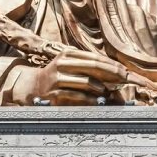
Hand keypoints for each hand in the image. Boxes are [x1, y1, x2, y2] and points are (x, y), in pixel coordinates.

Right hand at [11, 49, 128, 104]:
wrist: (32, 87)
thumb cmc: (57, 76)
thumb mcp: (69, 66)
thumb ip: (87, 67)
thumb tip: (113, 71)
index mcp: (68, 54)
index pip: (95, 58)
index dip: (111, 64)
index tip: (125, 71)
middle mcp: (62, 63)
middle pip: (93, 66)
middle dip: (112, 73)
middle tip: (125, 80)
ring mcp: (58, 78)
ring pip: (86, 81)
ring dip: (101, 88)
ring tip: (109, 92)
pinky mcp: (55, 92)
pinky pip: (78, 96)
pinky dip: (90, 99)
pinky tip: (98, 101)